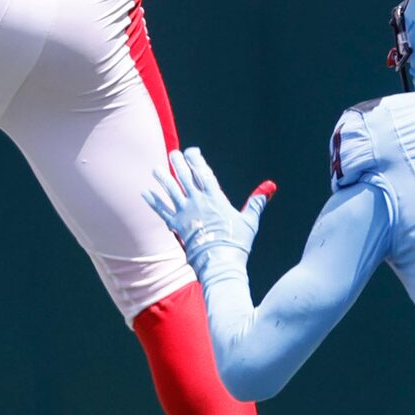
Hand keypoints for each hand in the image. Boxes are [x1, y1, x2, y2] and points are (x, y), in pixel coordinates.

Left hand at [144, 147, 274, 266]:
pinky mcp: (176, 225)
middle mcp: (198, 201)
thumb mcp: (250, 221)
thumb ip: (256, 203)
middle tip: (173, 154)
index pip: (204, 172)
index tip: (192, 152)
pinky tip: (146, 193)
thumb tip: (268, 188)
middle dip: (178, 163)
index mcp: (216, 198)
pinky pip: (162, 210)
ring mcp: (185, 213)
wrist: (219, 262)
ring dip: (163, 178)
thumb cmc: (237, 243)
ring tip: (156, 169)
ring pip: (171, 190)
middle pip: (185, 177)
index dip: (196, 160)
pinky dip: (153, 201)